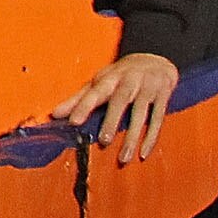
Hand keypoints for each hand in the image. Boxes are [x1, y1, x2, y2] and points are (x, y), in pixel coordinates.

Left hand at [52, 51, 176, 164]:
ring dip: (132, 137)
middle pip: (119, 101)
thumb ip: (78, 99)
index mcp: (109, 78)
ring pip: (140, 114)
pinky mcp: (163, 97)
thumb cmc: (120, 76)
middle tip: (103, 141)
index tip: (73, 122)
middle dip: (111, 121)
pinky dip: (151, 137)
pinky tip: (143, 153)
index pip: (94, 92)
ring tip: (123, 157)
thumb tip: (54, 114)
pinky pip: (157, 119)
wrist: (155, 59)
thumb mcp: (99, 82)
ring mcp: (147, 88)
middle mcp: (128, 81)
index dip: (83, 106)